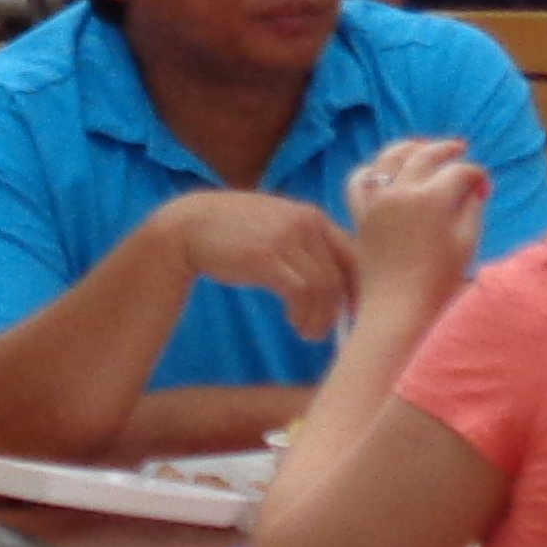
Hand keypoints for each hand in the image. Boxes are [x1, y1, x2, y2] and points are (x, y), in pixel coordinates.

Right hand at [150, 186, 358, 339]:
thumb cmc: (233, 232)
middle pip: (340, 275)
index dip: (359, 289)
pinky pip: (302, 292)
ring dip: (319, 318)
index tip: (353, 313)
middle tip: (323, 331)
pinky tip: (293, 321)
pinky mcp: (268, 256)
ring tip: (306, 331)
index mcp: (312, 215)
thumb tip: (339, 286)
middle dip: (336, 310)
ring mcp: (286, 237)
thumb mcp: (276, 228)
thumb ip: (307, 245)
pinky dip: (303, 314)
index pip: (354, 255)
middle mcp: (305, 221)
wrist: (187, 226)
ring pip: (324, 287)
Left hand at [342, 137, 493, 317]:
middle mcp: (400, 190)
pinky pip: (360, 179)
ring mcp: (375, 198)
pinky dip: (373, 169)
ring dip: (410, 148)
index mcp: (432, 198)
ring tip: (424, 148)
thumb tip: (475, 186)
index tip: (483, 182)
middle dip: (446, 149)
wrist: (397, 304)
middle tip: (460, 147)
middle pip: (425, 154)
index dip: (476, 174)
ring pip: (390, 157)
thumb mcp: (467, 243)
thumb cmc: (439, 280)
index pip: (459, 171)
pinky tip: (385, 170)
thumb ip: (473, 208)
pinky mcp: (358, 210)